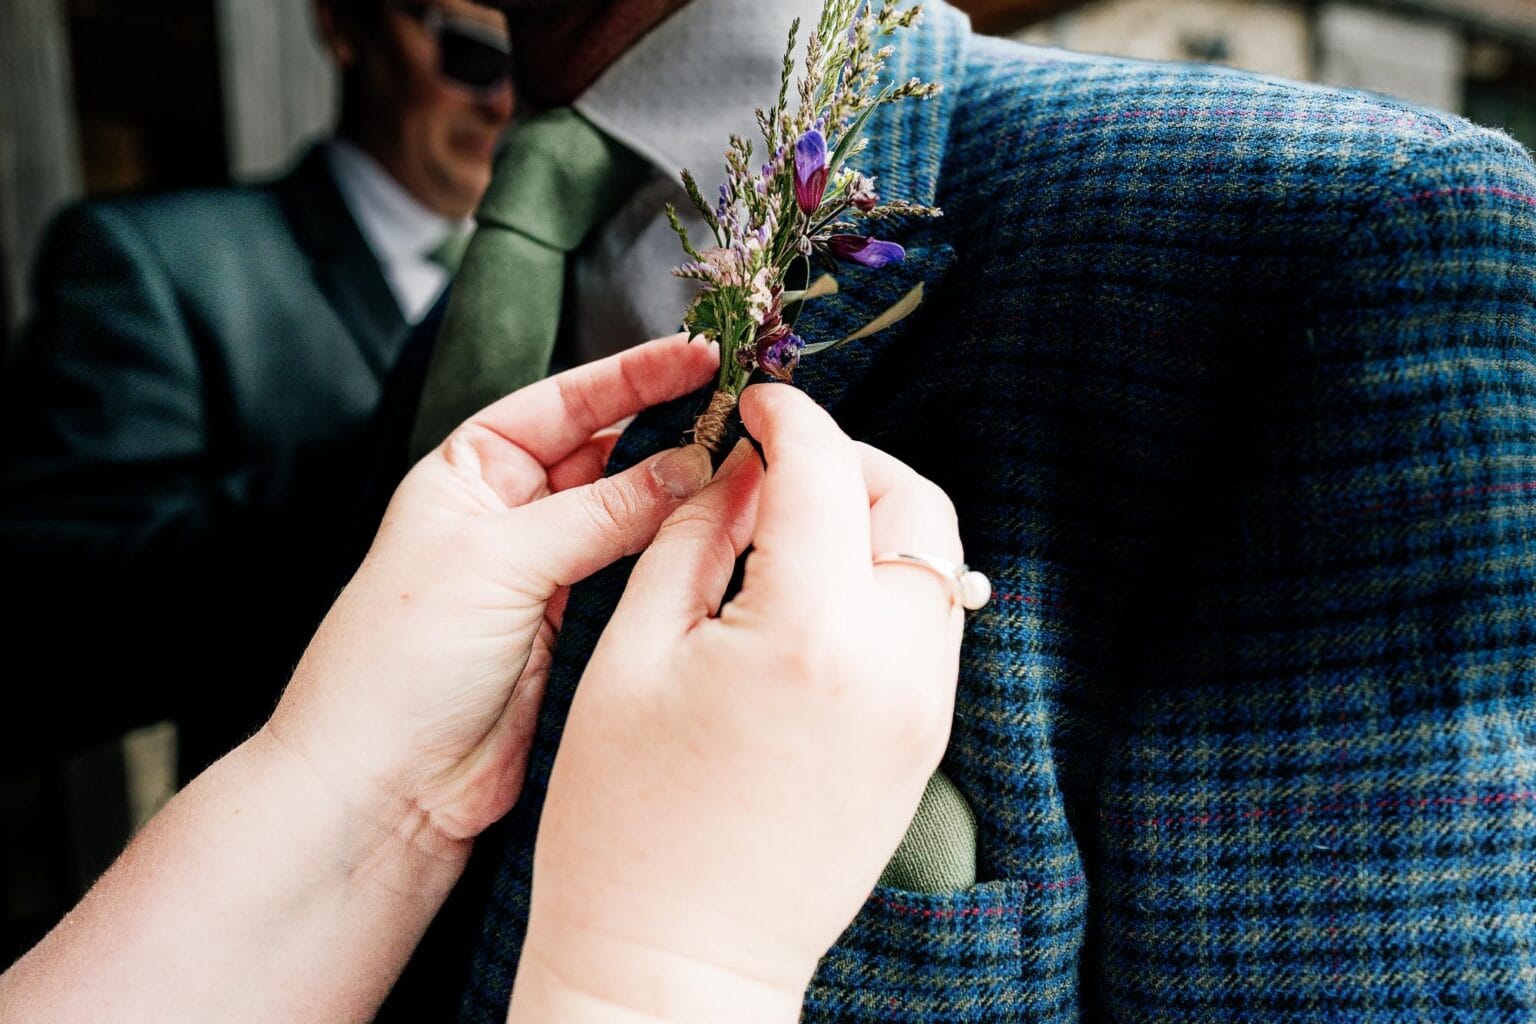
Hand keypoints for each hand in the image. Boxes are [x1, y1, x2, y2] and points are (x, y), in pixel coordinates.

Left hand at [266, 334, 719, 856]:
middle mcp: (516, 514)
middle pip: (611, 454)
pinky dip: (683, 561)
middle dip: (674, 434)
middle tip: (747, 418)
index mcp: (473, 471)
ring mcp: (554, 574)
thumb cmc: (398, 660)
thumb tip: (691, 466)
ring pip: (637, 519)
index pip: (566, 402)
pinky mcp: (584, 633)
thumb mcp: (497, 560)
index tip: (703, 357)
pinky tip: (727, 542)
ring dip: (687, 500)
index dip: (635, 377)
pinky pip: (644, 581)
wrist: (384, 788)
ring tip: (752, 475)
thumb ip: (600, 512)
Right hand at [512, 384, 965, 1022]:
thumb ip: (696, 538)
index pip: (826, 470)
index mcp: (807, 632)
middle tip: (781, 467)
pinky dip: (888, 586)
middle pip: (915, 506)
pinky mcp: (924, 746)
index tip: (759, 404)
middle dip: (854, 462)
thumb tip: (739, 469)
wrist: (676, 963)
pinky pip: (930, 629)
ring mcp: (922, 711)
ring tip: (793, 533)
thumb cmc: (625, 821)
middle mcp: (892, 664)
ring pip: (937, 565)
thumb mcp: (633, 655)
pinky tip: (815, 600)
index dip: (791, 416)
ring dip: (878, 522)